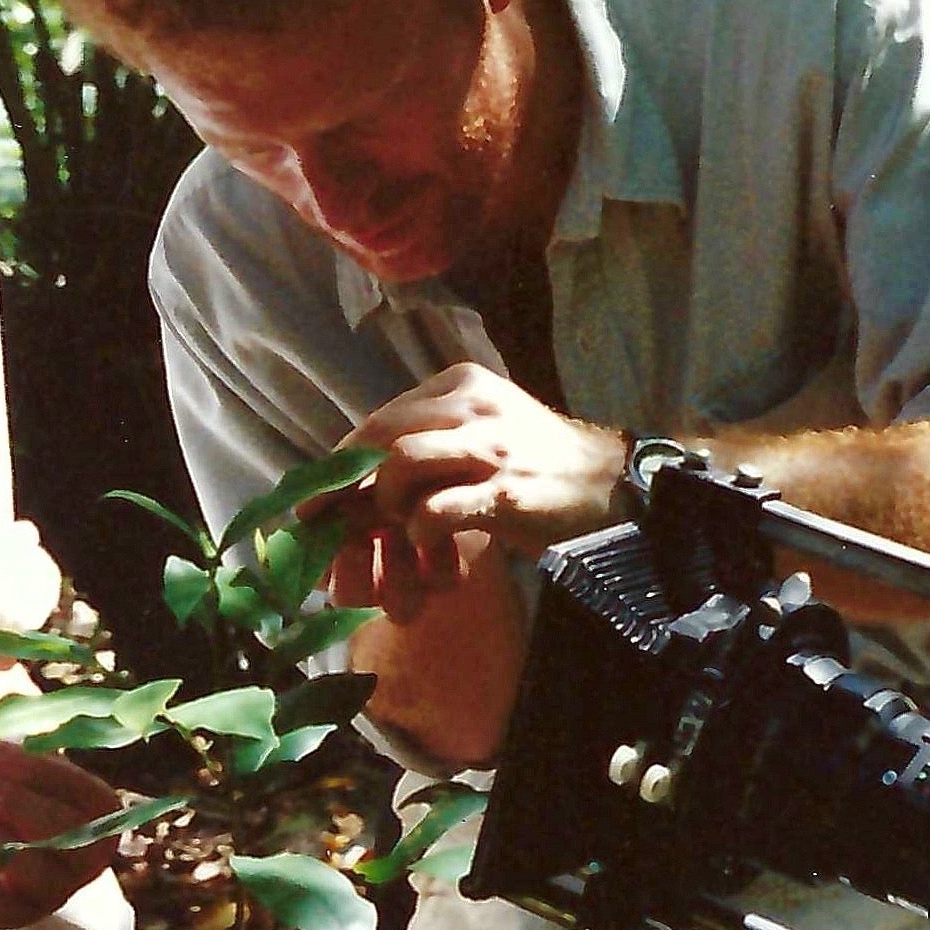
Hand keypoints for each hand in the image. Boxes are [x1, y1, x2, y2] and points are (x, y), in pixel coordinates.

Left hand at [0, 742, 128, 929]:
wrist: (12, 831)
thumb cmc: (26, 789)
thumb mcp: (33, 765)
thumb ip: (20, 758)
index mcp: (103, 812)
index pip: (75, 789)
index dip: (28, 770)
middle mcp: (89, 858)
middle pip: (58, 833)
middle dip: (10, 804)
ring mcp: (56, 891)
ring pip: (27, 871)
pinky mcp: (20, 913)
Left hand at [303, 364, 628, 610]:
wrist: (615, 487)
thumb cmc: (540, 468)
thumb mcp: (480, 438)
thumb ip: (427, 449)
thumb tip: (359, 486)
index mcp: (460, 385)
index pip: (381, 418)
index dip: (342, 460)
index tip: (314, 496)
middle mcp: (471, 405)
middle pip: (380, 437)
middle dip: (342, 484)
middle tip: (318, 521)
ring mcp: (489, 446)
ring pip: (400, 465)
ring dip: (383, 505)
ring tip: (395, 528)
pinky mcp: (504, 490)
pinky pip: (436, 509)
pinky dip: (418, 531)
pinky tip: (426, 545)